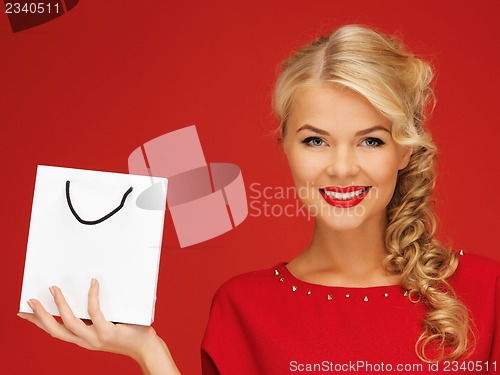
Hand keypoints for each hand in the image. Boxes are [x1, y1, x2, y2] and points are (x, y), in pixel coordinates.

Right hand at [18, 279, 180, 374]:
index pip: (55, 331)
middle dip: (40, 316)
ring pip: (70, 322)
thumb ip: (94, 314)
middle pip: (55, 330)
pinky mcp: (108, 332)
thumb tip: (87, 290)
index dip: (38, 323)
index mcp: (82, 339)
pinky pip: (95, 312)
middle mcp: (85, 341)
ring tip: (54, 289)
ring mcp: (95, 338)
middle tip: (30, 300)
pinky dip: (92, 297)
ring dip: (59, 305)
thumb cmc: (128, 331)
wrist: (145, 346)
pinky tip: (92, 284)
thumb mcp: (105, 324)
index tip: (23, 313)